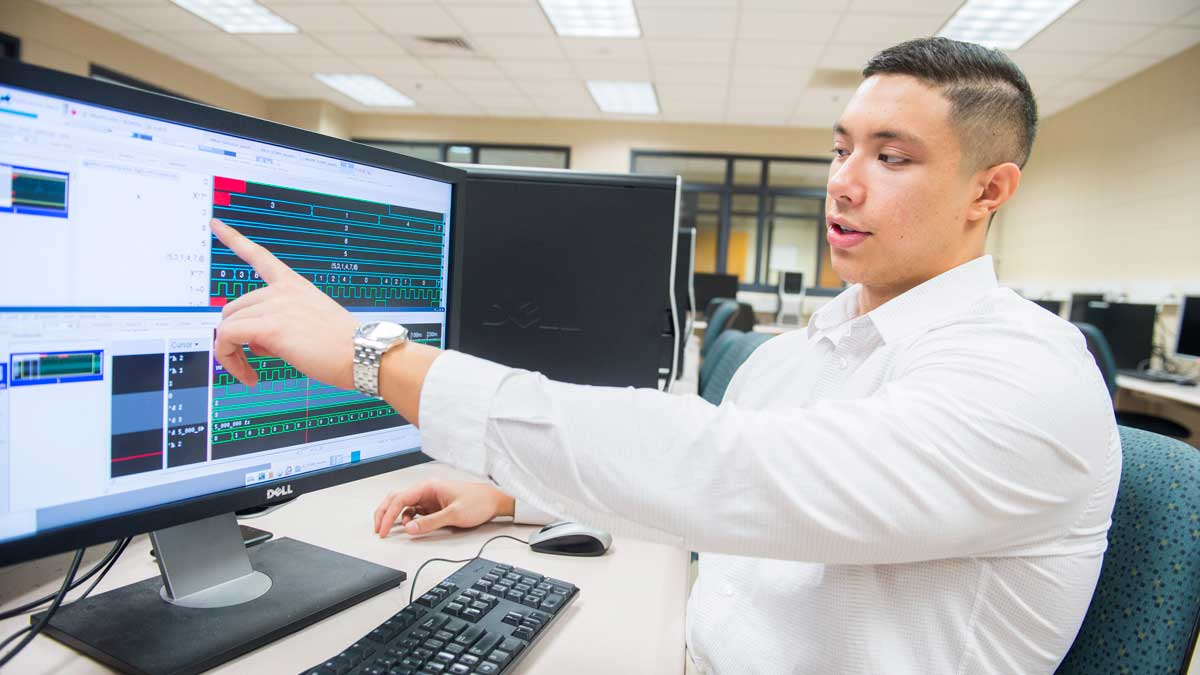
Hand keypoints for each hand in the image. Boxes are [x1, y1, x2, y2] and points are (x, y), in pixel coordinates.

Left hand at [211, 219, 358, 388]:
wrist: (365, 354)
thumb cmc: (346, 347)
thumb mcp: (310, 326)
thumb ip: (280, 325)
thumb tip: (253, 343)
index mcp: (294, 285)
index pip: (259, 256)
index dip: (234, 238)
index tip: (216, 223)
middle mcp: (282, 291)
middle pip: (233, 308)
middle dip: (236, 336)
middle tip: (253, 361)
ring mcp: (276, 306)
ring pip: (228, 326)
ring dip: (232, 354)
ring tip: (251, 373)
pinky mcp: (269, 327)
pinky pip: (227, 339)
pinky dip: (229, 360)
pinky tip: (248, 377)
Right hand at [373, 480, 515, 537]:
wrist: (494, 500)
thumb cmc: (478, 502)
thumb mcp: (453, 515)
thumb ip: (429, 523)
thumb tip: (409, 528)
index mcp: (428, 486)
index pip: (400, 499)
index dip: (388, 515)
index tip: (383, 530)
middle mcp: (426, 490)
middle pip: (396, 498)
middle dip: (384, 513)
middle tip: (378, 529)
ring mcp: (429, 497)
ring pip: (403, 504)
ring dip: (393, 516)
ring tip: (387, 529)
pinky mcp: (433, 505)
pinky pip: (414, 510)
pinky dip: (406, 518)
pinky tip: (406, 526)